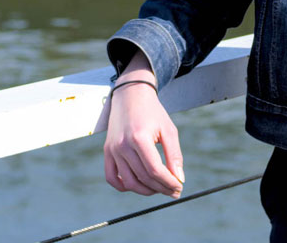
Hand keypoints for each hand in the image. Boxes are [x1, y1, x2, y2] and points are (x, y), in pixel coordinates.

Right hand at [103, 54, 184, 197]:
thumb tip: (179, 179)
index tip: (179, 188)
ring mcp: (112, 150)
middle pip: (143, 177)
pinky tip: (139, 185)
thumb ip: (174, 154)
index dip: (168, 182)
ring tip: (159, 188)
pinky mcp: (106, 152)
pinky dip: (124, 187)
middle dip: (161, 188)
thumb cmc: (153, 112)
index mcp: (140, 137)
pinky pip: (112, 178)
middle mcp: (123, 146)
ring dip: (145, 190)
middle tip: (173, 191)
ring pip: (128, 182)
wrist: (131, 96)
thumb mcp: (168, 129)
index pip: (154, 170)